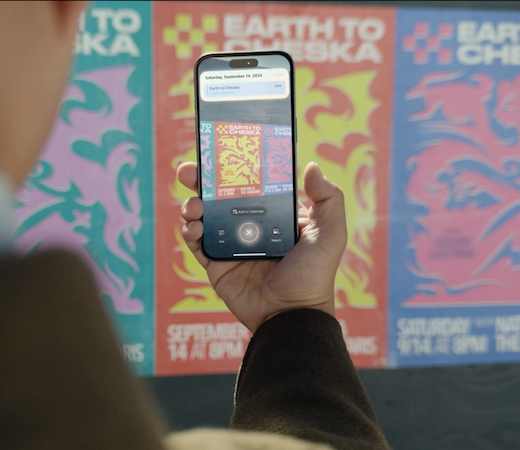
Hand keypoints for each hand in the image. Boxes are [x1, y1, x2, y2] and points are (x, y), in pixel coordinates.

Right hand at [177, 161, 347, 332]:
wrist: (291, 316)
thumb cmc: (314, 277)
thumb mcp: (330, 234)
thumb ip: (328, 199)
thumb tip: (311, 166)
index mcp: (275, 215)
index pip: (252, 183)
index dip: (236, 168)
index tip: (222, 153)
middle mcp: (251, 226)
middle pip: (220, 196)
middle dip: (202, 180)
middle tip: (190, 171)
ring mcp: (231, 245)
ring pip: (204, 215)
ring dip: (193, 204)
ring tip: (194, 205)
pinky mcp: (216, 265)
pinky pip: (196, 243)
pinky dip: (190, 231)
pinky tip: (194, 227)